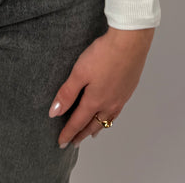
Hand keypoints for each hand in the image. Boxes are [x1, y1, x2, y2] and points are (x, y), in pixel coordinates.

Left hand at [49, 26, 154, 147]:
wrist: (130, 43)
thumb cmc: (103, 55)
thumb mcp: (79, 72)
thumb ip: (67, 93)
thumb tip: (54, 113)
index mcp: (95, 101)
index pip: (78, 122)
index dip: (68, 133)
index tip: (60, 143)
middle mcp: (109, 104)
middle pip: (93, 124)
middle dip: (82, 134)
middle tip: (74, 142)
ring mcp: (121, 98)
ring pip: (107, 119)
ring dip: (97, 127)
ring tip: (92, 133)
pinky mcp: (128, 89)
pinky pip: (117, 111)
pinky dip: (110, 118)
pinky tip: (110, 113)